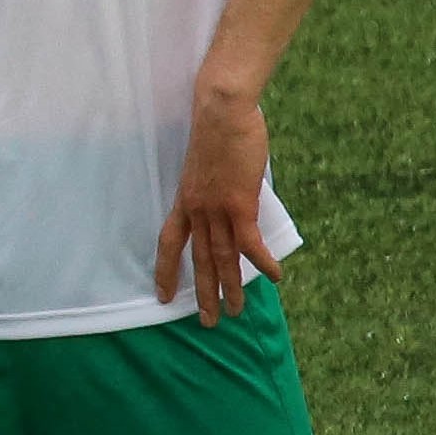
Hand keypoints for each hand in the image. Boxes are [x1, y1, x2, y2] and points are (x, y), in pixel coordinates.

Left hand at [156, 77, 274, 322]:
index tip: (162, 295)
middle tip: (208, 323)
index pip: (168, 244)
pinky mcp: (238, 203)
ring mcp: (216, 209)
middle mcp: (196, 210)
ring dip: (231, 288)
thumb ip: (213, 188)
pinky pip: (249, 242)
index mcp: (183, 201)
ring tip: (237, 313)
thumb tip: (230, 199)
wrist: (221, 112)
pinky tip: (273, 278)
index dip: (165, 271)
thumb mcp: (206, 165)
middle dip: (203, 294)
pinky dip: (262, 262)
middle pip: (199, 260)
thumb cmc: (217, 131)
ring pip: (223, 258)